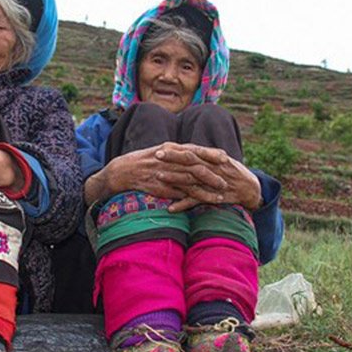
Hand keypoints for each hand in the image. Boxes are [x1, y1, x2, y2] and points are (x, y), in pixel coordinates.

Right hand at [85, 143, 226, 204]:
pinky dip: (196, 197)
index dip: (210, 153)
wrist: (123, 171)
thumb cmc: (142, 161)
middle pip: (196, 165)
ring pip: (192, 180)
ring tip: (222, 193)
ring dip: (208, 187)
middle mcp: (170, 160)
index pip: (194, 149)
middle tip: (228, 178)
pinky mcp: (162, 187)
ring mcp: (166, 173)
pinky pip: (183, 193)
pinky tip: (206, 202)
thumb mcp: (159, 151)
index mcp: (170, 148)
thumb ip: (176, 153)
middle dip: (214, 172)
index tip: (224, 157)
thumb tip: (192, 153)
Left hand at [154, 144, 261, 212]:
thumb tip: (185, 148)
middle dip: (172, 158)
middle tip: (156, 155)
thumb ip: (202, 155)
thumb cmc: (230, 171)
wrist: (249, 187)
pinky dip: (184, 205)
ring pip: (190, 180)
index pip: (191, 151)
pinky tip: (171, 208)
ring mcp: (211, 183)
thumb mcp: (219, 159)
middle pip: (189, 161)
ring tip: (158, 177)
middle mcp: (210, 168)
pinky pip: (196, 201)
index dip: (176, 149)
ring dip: (174, 179)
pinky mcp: (212, 197)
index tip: (160, 146)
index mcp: (210, 159)